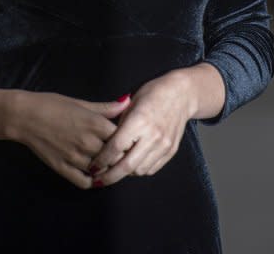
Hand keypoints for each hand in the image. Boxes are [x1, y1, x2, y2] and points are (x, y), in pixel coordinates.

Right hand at [12, 90, 131, 188]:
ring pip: (101, 170)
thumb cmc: (53, 104)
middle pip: (115, 156)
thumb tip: (127, 101)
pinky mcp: (63, 168)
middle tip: (116, 154)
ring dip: (105, 168)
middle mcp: (89, 142)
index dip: (126, 140)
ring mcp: (76, 157)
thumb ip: (106, 107)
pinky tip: (92, 174)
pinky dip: (91, 181)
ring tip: (105, 163)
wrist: (25, 116)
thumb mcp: (81, 103)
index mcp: (95, 123)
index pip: (123, 138)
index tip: (125, 140)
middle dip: (117, 156)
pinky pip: (84, 182)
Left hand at [87, 70, 194, 186]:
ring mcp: (164, 145)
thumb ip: (119, 123)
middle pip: (127, 166)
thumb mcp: (132, 102)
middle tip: (97, 180)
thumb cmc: (153, 93)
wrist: (182, 94)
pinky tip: (131, 165)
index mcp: (140, 120)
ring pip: (139, 170)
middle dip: (110, 176)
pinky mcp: (171, 151)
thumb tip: (105, 143)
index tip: (92, 166)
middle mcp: (153, 136)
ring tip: (113, 170)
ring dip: (125, 173)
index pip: (116, 147)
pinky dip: (139, 170)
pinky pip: (152, 169)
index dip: (102, 159)